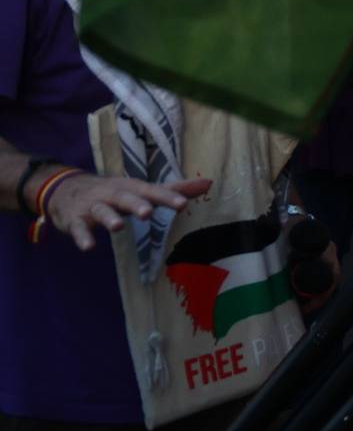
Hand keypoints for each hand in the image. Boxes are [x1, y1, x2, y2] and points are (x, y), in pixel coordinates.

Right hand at [35, 172, 210, 251]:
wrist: (64, 190)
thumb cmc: (114, 192)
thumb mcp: (141, 189)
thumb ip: (173, 190)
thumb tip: (209, 183)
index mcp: (131, 188)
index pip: (151, 191)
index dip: (166, 197)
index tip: (182, 204)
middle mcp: (112, 194)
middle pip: (125, 198)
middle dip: (136, 204)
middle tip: (147, 212)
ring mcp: (93, 206)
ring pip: (102, 210)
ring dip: (109, 218)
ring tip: (118, 226)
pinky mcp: (75, 219)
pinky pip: (79, 229)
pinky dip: (82, 237)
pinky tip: (88, 247)